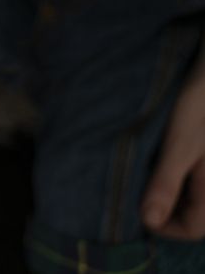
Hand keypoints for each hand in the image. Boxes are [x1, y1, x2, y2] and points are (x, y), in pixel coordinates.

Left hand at [142, 44, 204, 239]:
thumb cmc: (202, 104)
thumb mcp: (180, 144)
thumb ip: (166, 183)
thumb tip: (148, 220)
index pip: (192, 228)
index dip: (162, 226)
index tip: (134, 210)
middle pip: (193, 212)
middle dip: (163, 206)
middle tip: (134, 189)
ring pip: (192, 193)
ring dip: (168, 189)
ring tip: (143, 172)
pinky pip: (194, 174)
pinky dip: (176, 172)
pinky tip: (156, 156)